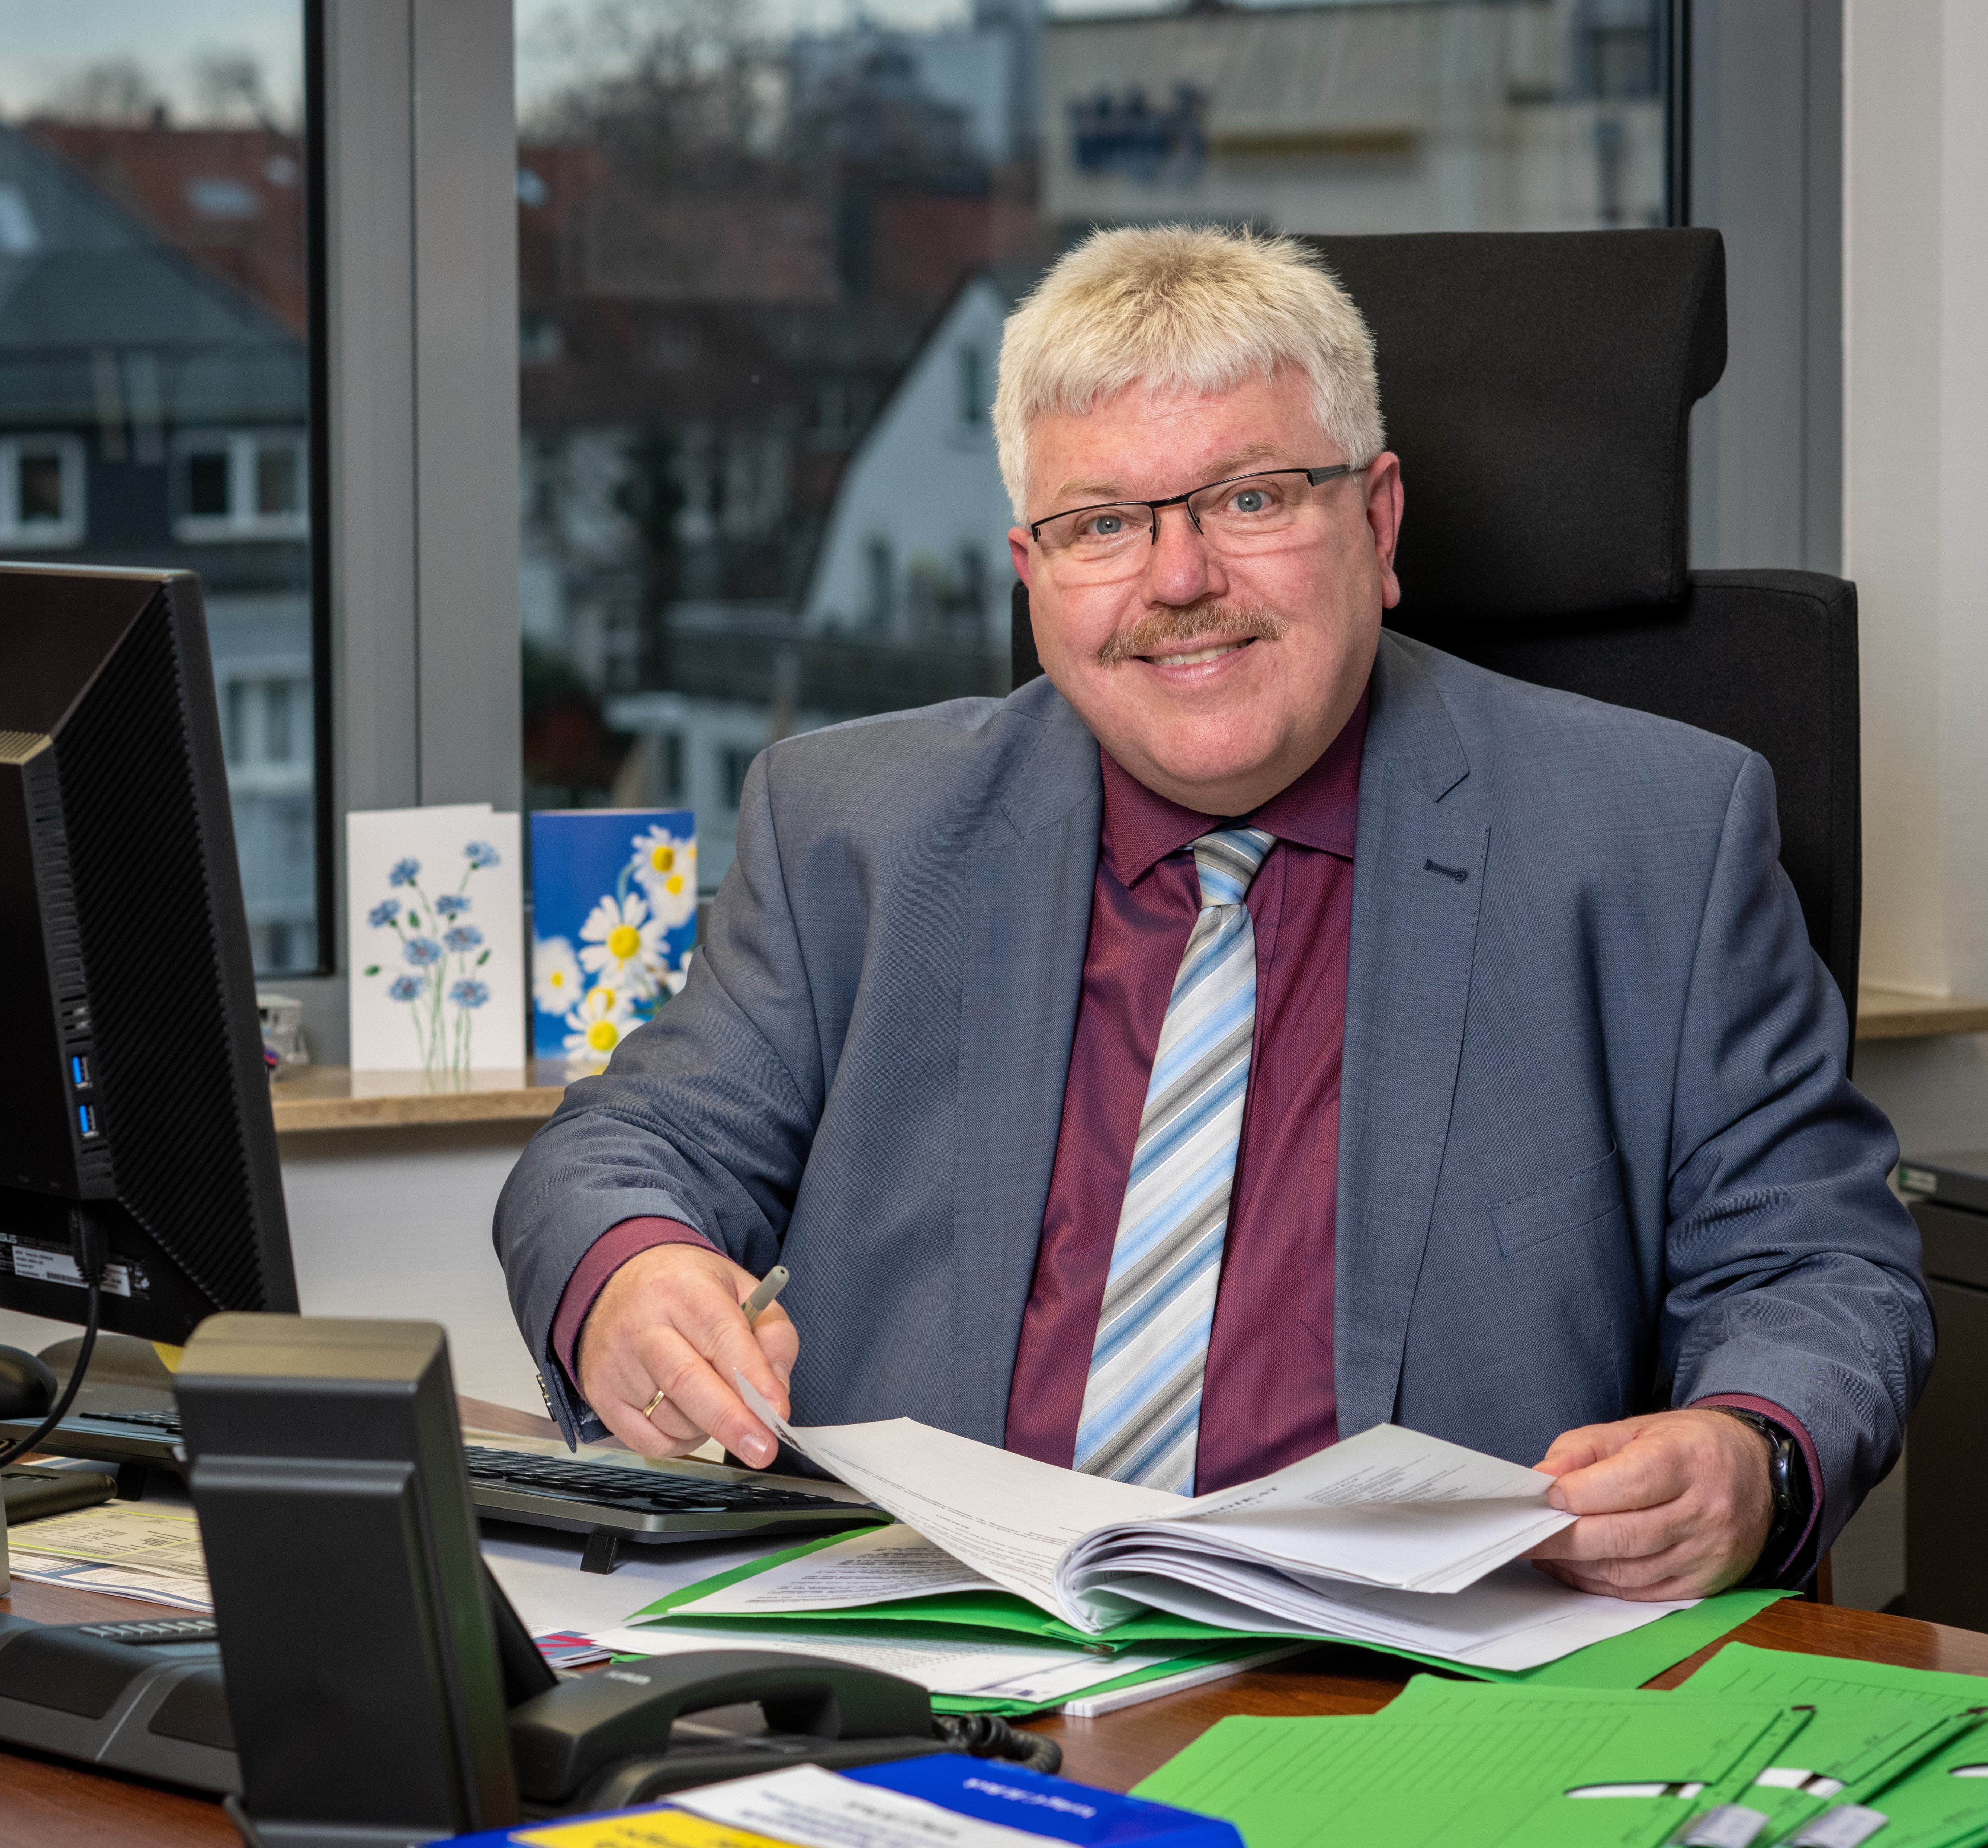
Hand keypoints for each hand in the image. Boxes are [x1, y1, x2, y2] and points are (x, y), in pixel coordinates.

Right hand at [575, 1243, 797, 1466]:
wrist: (620, 1281)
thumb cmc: (688, 1290)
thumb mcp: (742, 1290)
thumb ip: (773, 1335)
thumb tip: (777, 1392)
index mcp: (684, 1288)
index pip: (721, 1337)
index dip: (752, 1378)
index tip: (777, 1411)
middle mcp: (642, 1324)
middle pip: (686, 1381)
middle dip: (730, 1421)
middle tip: (762, 1450)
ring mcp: (616, 1362)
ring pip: (671, 1417)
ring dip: (708, 1427)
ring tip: (717, 1400)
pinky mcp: (601, 1395)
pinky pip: (648, 1440)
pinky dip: (680, 1441)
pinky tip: (688, 1416)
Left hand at [1524, 1408, 1773, 1599]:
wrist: (1758, 1474)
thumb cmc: (1686, 1446)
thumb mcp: (1635, 1429)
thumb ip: (1582, 1450)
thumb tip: (1540, 1479)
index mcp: (1688, 1460)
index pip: (1626, 1484)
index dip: (1577, 1494)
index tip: (1543, 1496)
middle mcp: (1705, 1510)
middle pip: (1623, 1536)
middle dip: (1563, 1539)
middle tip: (1523, 1536)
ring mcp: (1709, 1553)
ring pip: (1629, 1571)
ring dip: (1577, 1566)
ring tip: (1543, 1552)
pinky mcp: (1706, 1583)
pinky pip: (1642, 1593)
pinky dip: (1601, 1584)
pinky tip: (1575, 1569)